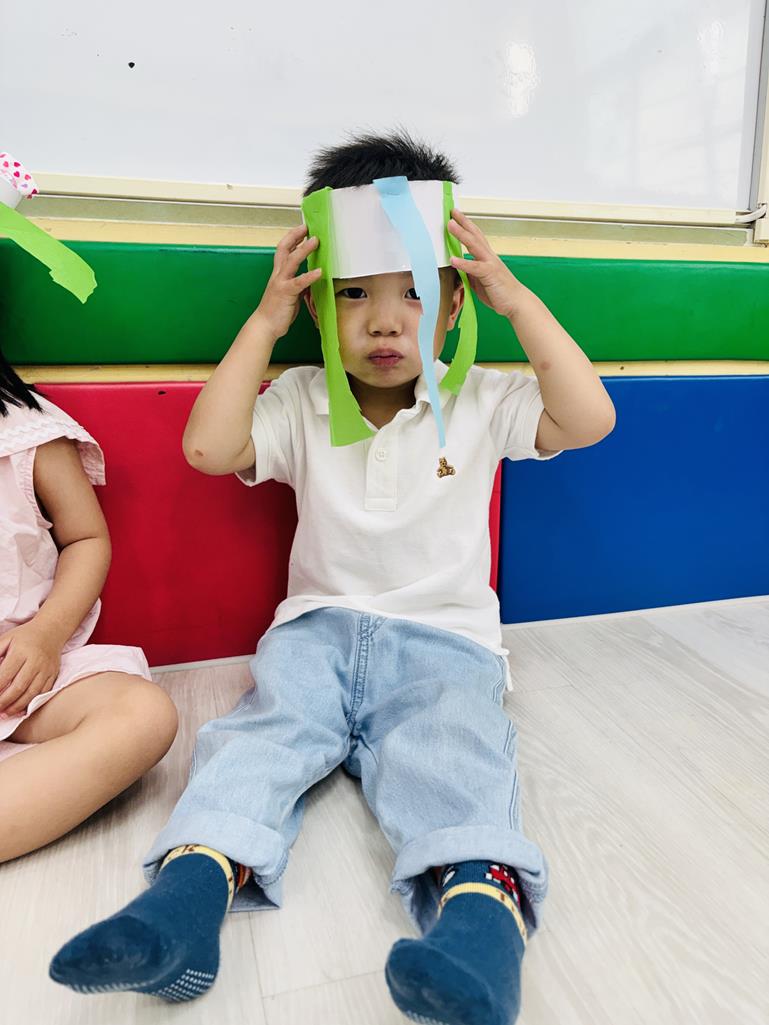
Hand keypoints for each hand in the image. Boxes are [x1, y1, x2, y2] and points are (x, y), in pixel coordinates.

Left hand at [0, 621, 61, 717]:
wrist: (51, 631)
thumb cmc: (25, 636)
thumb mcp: (6, 639)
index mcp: (21, 651)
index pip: (5, 675)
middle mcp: (36, 661)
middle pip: (18, 687)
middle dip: (4, 702)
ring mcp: (46, 670)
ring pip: (31, 693)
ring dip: (17, 706)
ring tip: (5, 713)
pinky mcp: (53, 675)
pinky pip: (43, 693)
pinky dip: (31, 703)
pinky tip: (21, 709)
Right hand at [252, 225, 321, 339]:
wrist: (264, 326)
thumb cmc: (276, 311)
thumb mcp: (290, 294)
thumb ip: (298, 284)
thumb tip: (310, 279)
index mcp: (278, 274)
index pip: (283, 250)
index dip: (292, 238)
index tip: (302, 229)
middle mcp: (278, 275)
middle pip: (284, 249)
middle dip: (295, 236)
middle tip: (306, 227)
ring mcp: (281, 283)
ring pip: (292, 261)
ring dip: (304, 249)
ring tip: (315, 241)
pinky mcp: (286, 293)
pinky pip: (299, 282)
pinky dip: (309, 276)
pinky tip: (319, 272)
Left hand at [448, 208, 529, 319]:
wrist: (517, 303)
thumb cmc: (500, 293)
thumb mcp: (481, 281)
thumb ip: (471, 273)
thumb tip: (461, 268)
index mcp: (487, 258)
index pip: (476, 237)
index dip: (466, 225)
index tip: (456, 216)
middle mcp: (489, 257)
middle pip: (475, 235)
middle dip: (463, 222)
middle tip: (452, 211)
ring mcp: (490, 264)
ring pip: (474, 245)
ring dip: (461, 234)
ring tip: (450, 225)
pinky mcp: (490, 275)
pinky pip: (475, 267)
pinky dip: (463, 262)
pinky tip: (453, 259)